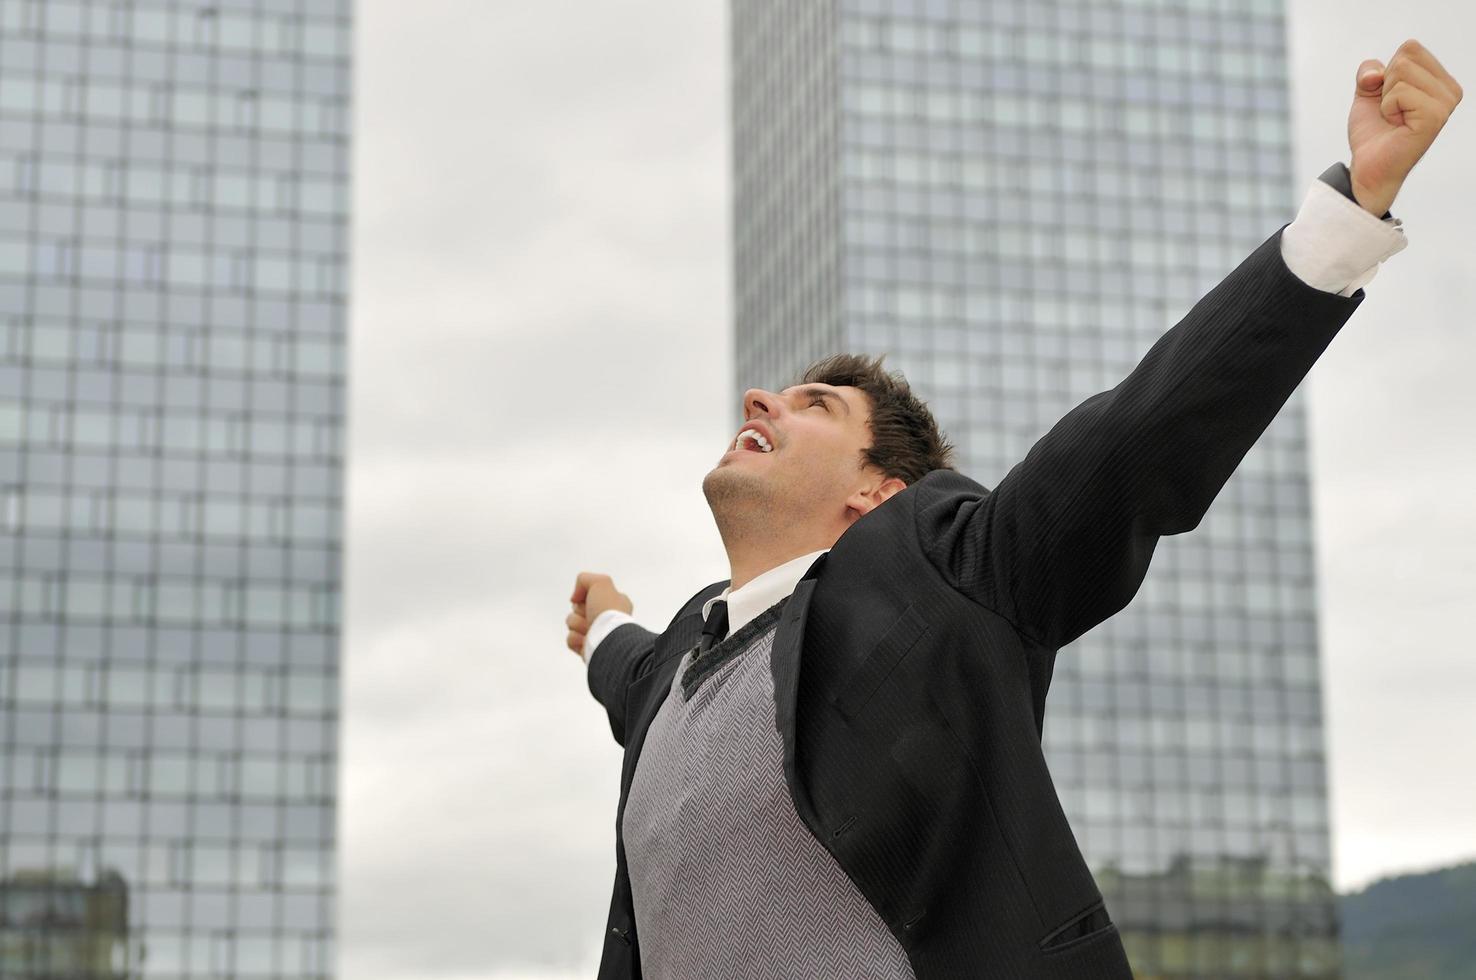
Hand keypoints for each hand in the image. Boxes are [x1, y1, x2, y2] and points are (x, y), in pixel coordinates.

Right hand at [566, 571, 633, 657]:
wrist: (609, 640)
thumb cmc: (608, 611)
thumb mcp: (600, 583)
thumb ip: (584, 579)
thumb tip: (575, 599)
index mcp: (613, 602)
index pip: (589, 594)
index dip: (585, 595)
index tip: (592, 599)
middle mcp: (606, 617)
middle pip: (577, 607)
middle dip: (579, 611)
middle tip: (591, 615)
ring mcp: (596, 632)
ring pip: (572, 623)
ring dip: (578, 624)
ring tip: (591, 629)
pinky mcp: (587, 647)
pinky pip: (570, 639)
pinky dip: (576, 639)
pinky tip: (586, 641)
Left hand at [1347, 39, 1461, 216]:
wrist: (1368, 166)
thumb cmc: (1373, 131)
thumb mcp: (1368, 91)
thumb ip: (1370, 69)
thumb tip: (1375, 74)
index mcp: (1440, 81)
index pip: (1410, 48)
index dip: (1386, 72)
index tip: (1389, 99)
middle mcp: (1450, 90)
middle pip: (1405, 56)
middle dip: (1385, 84)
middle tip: (1390, 111)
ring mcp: (1445, 104)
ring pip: (1400, 72)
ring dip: (1386, 98)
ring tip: (1394, 119)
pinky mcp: (1435, 116)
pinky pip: (1400, 92)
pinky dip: (1387, 108)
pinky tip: (1396, 125)